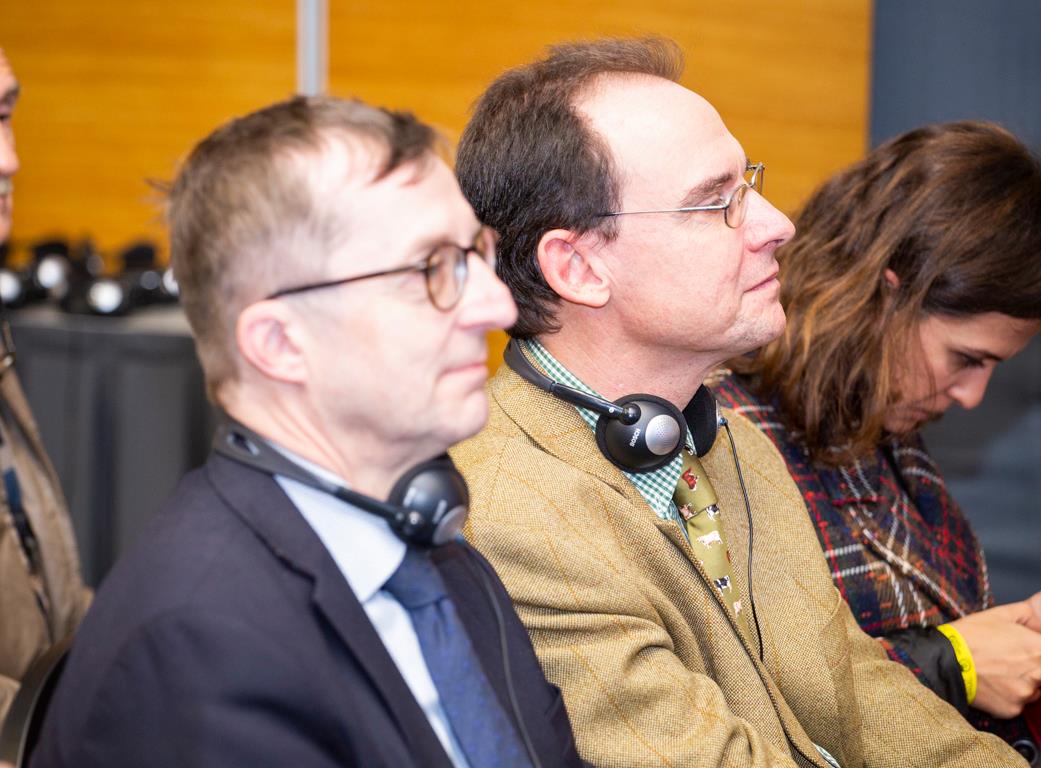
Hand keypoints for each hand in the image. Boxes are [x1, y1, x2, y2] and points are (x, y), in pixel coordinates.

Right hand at [950, 591, 1040, 717]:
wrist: (944, 661)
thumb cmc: (969, 636)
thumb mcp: (999, 614)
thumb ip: (1027, 612)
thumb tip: (1038, 609)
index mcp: (1038, 649)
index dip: (1037, 651)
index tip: (1028, 651)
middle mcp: (1037, 673)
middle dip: (1033, 668)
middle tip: (1011, 661)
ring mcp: (1025, 693)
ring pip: (1033, 690)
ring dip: (1022, 683)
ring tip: (999, 672)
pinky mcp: (1012, 709)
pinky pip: (1017, 703)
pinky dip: (1008, 696)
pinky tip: (992, 684)